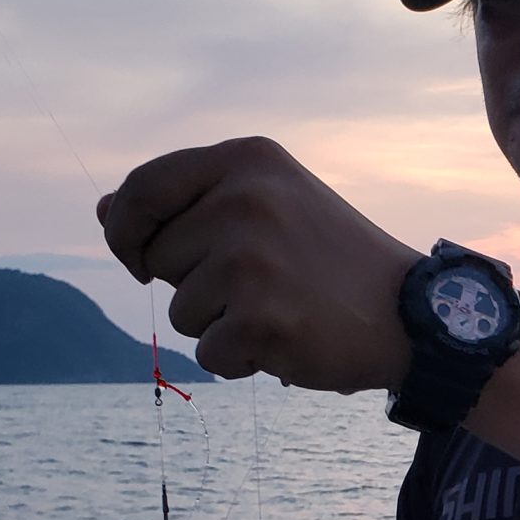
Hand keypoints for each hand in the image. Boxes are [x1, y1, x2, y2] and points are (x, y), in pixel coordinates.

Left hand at [97, 136, 421, 390]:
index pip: (142, 189)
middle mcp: (246, 201)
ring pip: (181, 310)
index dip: (126, 230)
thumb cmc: (333, 261)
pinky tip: (290, 339)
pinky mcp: (261, 319)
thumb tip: (104, 211)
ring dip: (220, 324)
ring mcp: (252, 261)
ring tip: (282, 308)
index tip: (140, 256)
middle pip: (155, 256)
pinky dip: (243, 359)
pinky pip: (209, 353)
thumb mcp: (270, 205)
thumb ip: (188, 203)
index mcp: (248, 160)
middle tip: (260, 283)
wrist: (415, 315)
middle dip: (191, 281)